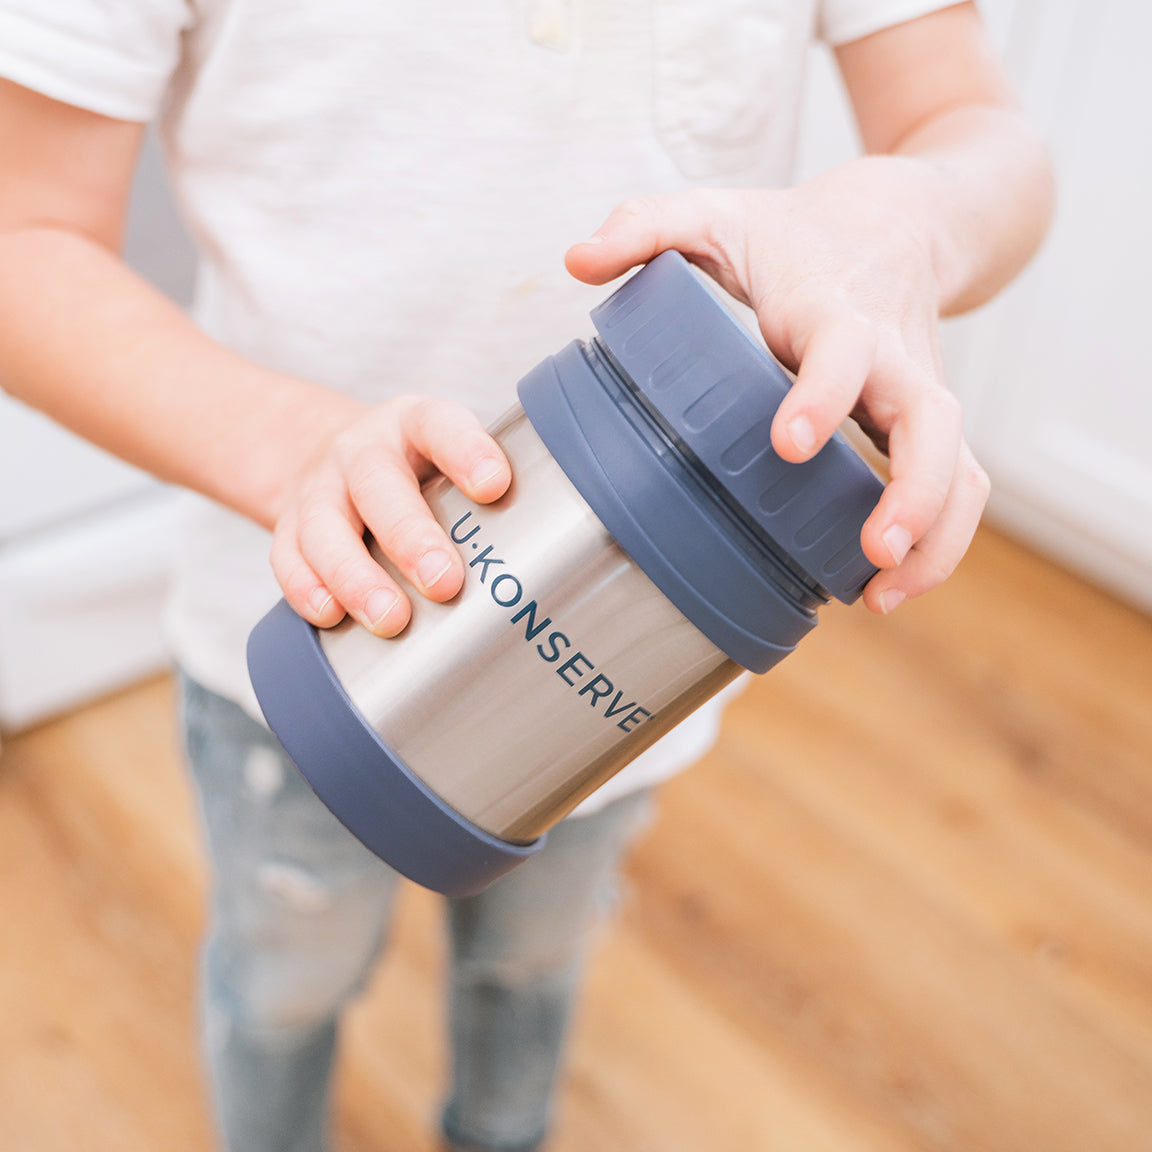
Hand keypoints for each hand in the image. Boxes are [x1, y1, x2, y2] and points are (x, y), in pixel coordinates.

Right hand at [269, 395, 510, 634]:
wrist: (324, 457)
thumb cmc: (415, 474)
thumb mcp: (449, 461)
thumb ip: (487, 498)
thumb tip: (543, 571)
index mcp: (415, 425)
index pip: (441, 426)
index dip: (467, 451)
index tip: (494, 486)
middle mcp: (362, 450)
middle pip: (378, 484)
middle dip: (411, 536)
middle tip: (445, 582)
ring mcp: (320, 488)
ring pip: (325, 527)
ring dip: (356, 576)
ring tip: (390, 620)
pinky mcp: (288, 526)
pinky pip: (288, 556)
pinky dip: (307, 588)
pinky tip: (331, 617)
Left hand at [565, 158, 990, 614]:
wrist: (905, 220)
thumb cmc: (799, 230)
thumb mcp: (720, 211)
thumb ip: (648, 226)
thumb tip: (577, 262)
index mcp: (835, 307)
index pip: (843, 347)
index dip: (823, 393)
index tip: (789, 444)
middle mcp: (893, 353)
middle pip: (934, 420)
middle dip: (914, 490)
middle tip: (873, 552)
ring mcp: (922, 391)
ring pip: (963, 466)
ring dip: (937, 538)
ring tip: (882, 600)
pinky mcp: (932, 422)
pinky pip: (961, 484)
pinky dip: (939, 541)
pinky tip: (886, 590)